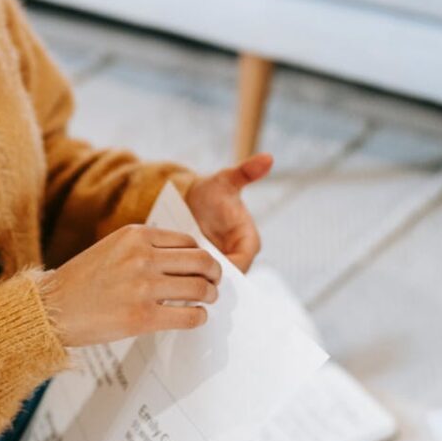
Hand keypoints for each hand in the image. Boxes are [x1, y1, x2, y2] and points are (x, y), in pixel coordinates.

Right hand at [42, 225, 222, 346]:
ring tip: (207, 300)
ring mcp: (144, 287)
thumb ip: (145, 248)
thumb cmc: (82, 281)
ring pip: (199, 287)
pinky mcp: (143, 317)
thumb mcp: (113, 247)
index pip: (188, 240)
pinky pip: (189, 315)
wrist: (52, 308)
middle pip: (201, 261)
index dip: (202, 254)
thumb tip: (184, 259)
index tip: (203, 266)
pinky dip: (199, 317)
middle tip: (214, 282)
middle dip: (214, 273)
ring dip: (210, 295)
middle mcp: (142, 256)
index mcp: (136, 235)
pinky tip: (195, 317)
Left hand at [184, 152, 273, 273]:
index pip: (241, 263)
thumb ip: (245, 172)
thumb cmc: (213, 190)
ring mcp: (221, 266)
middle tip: (185, 273)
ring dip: (196, 282)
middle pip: (227, 278)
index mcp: (248, 241)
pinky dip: (189, 282)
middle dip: (208, 277)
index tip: (203, 264)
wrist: (193, 200)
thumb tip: (268, 157)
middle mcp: (238, 257)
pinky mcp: (206, 271)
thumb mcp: (225, 180)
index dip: (224, 268)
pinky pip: (200, 282)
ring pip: (212, 283)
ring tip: (176, 276)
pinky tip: (173, 281)